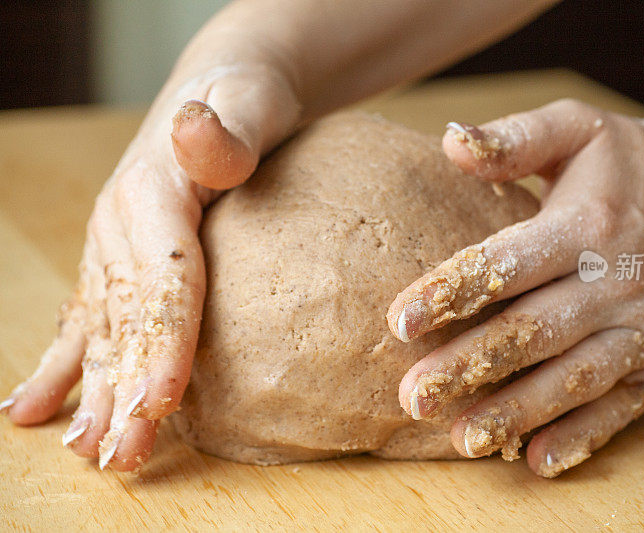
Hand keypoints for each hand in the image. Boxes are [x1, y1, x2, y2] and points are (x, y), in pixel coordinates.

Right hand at [0, 56, 299, 470]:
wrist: (225, 88)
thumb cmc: (249, 100)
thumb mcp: (250, 102)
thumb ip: (226, 131)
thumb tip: (194, 136)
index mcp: (152, 191)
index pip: (161, 280)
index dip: (162, 343)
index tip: (161, 401)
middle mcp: (121, 224)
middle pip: (126, 316)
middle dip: (123, 388)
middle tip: (123, 454)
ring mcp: (114, 243)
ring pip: (101, 325)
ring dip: (92, 390)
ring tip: (85, 448)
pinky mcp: (119, 257)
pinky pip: (87, 314)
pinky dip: (63, 363)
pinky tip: (34, 408)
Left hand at [387, 99, 643, 475]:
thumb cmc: (625, 162)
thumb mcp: (574, 128)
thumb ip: (514, 138)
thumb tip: (448, 141)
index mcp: (583, 225)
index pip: (507, 265)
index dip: (452, 292)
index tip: (399, 321)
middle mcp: (613, 281)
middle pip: (532, 332)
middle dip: (470, 367)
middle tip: (413, 398)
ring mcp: (641, 328)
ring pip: (572, 378)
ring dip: (516, 411)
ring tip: (462, 438)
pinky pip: (621, 406)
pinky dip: (582, 437)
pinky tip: (537, 460)